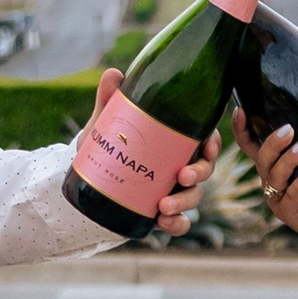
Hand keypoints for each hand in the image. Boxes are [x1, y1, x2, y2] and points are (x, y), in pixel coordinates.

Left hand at [91, 69, 219, 238]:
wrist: (84, 181)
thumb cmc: (104, 146)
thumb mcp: (105, 123)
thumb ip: (110, 100)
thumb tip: (114, 73)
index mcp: (174, 143)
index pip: (205, 141)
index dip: (213, 145)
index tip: (207, 148)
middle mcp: (179, 167)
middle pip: (205, 170)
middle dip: (200, 174)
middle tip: (182, 176)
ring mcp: (173, 191)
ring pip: (193, 197)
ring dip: (184, 202)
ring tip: (162, 206)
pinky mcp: (162, 214)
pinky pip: (179, 222)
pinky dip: (177, 224)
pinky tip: (163, 223)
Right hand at [234, 108, 297, 262]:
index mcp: (271, 165)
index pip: (249, 145)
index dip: (241, 129)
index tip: (241, 110)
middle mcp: (269, 180)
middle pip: (261, 159)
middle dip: (272, 143)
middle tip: (289, 130)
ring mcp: (276, 197)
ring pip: (274, 176)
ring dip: (287, 160)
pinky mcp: (288, 212)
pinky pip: (290, 197)